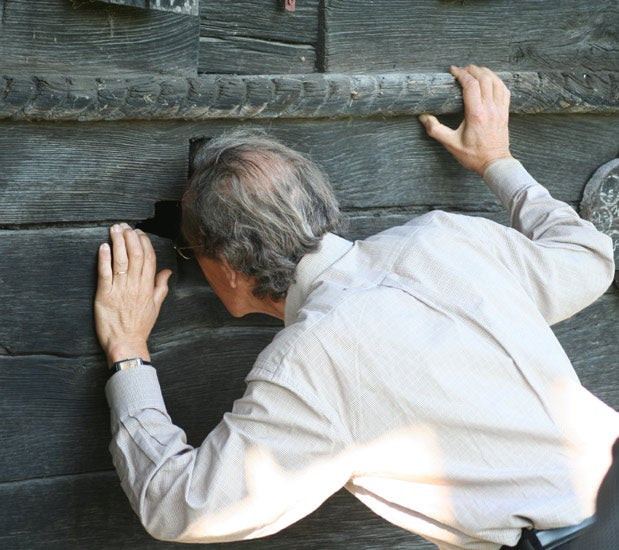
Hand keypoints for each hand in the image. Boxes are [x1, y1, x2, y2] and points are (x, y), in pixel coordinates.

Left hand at [95, 223, 171, 367]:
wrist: (126, 343)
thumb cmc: (140, 326)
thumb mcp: (156, 306)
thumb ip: (161, 286)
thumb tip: (167, 272)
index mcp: (148, 287)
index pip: (149, 259)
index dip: (144, 243)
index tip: (139, 233)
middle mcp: (135, 285)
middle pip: (135, 255)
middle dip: (130, 238)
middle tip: (125, 226)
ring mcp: (120, 289)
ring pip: (120, 260)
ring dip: (117, 242)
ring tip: (115, 229)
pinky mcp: (104, 295)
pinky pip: (105, 273)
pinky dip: (104, 259)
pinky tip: (103, 246)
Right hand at [419, 65, 512, 175]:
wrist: (494, 163)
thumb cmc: (473, 155)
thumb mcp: (451, 144)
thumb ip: (436, 130)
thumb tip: (423, 117)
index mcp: (476, 115)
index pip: (471, 85)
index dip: (461, 74)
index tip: (453, 70)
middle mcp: (490, 109)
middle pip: (484, 78)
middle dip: (472, 70)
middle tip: (462, 69)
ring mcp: (500, 109)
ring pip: (495, 81)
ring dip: (485, 72)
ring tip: (474, 71)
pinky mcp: (505, 112)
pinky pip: (504, 89)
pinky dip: (496, 80)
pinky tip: (490, 80)